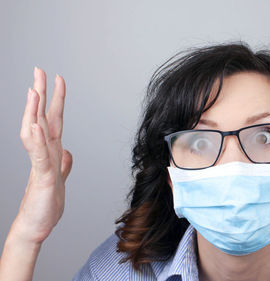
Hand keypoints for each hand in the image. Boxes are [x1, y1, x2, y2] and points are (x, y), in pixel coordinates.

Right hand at [12, 67, 72, 244]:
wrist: (36, 224)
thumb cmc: (45, 202)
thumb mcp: (59, 178)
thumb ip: (62, 163)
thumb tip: (67, 152)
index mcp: (51, 150)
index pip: (53, 118)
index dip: (56, 99)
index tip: (58, 79)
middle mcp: (44, 152)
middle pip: (41, 117)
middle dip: (41, 93)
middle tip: (38, 70)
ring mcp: (41, 163)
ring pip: (36, 131)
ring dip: (34, 110)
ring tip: (33, 90)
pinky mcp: (41, 176)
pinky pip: (39, 155)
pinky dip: (36, 140)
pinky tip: (35, 126)